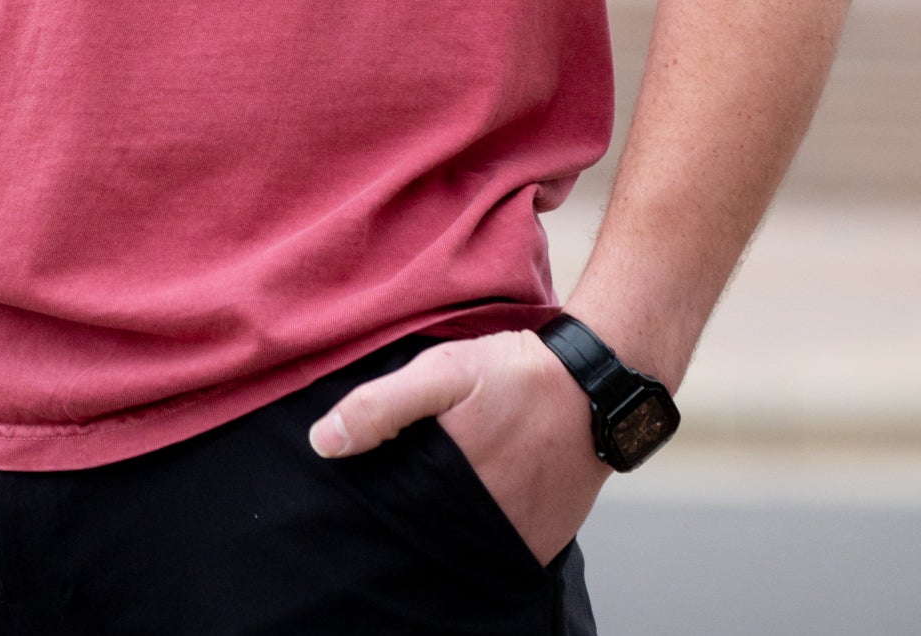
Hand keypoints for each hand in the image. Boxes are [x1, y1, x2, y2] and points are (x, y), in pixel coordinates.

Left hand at [308, 329, 608, 566]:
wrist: (597, 388)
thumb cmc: (516, 376)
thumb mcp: (444, 371)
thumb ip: (382, 406)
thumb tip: (322, 443)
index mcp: (446, 490)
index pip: (391, 518)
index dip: (373, 506)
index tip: (357, 495)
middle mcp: (477, 527)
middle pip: (423, 537)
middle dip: (407, 521)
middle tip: (407, 488)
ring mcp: (512, 542)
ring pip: (458, 546)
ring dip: (443, 528)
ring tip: (438, 496)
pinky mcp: (539, 546)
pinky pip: (496, 549)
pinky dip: (480, 534)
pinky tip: (472, 505)